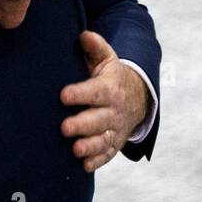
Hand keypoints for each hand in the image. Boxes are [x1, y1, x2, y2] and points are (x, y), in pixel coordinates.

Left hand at [60, 31, 147, 172]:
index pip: (95, 91)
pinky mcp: (115, 143)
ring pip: (104, 139)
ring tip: (75, 150)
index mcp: (110, 88)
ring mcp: (116, 128)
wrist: (138, 96)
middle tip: (64, 128)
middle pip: (99, 119)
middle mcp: (114, 111)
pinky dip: (98, 160)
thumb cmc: (112, 76)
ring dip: (90, 146)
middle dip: (82, 124)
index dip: (80, 93)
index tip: (63, 95)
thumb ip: (95, 47)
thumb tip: (84, 35)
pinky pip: (108, 154)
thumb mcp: (107, 59)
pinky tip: (84, 165)